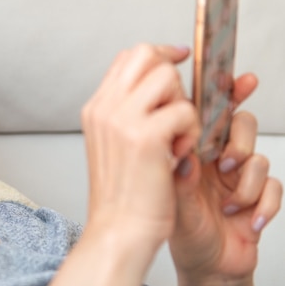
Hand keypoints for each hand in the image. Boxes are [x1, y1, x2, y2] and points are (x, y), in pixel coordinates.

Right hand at [81, 44, 199, 258]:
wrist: (118, 230)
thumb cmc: (123, 195)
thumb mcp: (114, 144)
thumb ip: (128, 112)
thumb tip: (160, 85)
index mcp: (95, 109)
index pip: (128, 58)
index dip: (158, 55)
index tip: (178, 61)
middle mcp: (104, 108)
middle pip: (145, 55)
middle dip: (173, 75)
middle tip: (178, 108)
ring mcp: (121, 119)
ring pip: (168, 77)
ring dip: (183, 105)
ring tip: (176, 137)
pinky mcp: (145, 136)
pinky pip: (185, 110)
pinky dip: (191, 132)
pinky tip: (179, 154)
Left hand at [170, 73, 282, 285]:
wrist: (205, 269)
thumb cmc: (182, 233)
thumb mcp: (173, 201)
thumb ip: (178, 174)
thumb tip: (185, 148)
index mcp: (192, 153)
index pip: (208, 114)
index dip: (225, 94)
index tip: (240, 80)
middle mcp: (216, 160)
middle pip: (241, 126)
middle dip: (238, 141)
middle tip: (226, 163)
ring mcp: (240, 178)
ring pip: (259, 157)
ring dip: (246, 183)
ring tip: (229, 204)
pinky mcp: (259, 197)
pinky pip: (273, 187)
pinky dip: (262, 205)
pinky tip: (245, 220)